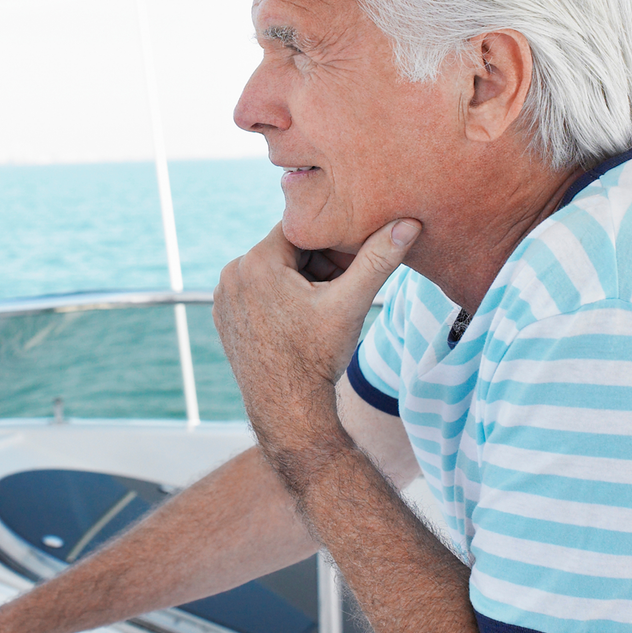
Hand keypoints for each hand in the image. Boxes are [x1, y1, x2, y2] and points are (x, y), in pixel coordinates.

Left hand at [213, 219, 418, 453]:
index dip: (331, 241)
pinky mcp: (224, 314)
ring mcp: (224, 296)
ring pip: (271, 269)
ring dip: (299, 278)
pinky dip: (278, 295)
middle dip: (316, 262)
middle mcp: (232, 274)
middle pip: (285, 250)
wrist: (288, 409)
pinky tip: (300, 318)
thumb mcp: (351, 304)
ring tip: (323, 304)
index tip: (350, 261)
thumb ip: (378, 259)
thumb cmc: (317, 358)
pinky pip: (256, 290)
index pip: (301, 230)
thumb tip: (408, 224)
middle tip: (342, 285)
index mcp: (256, 262)